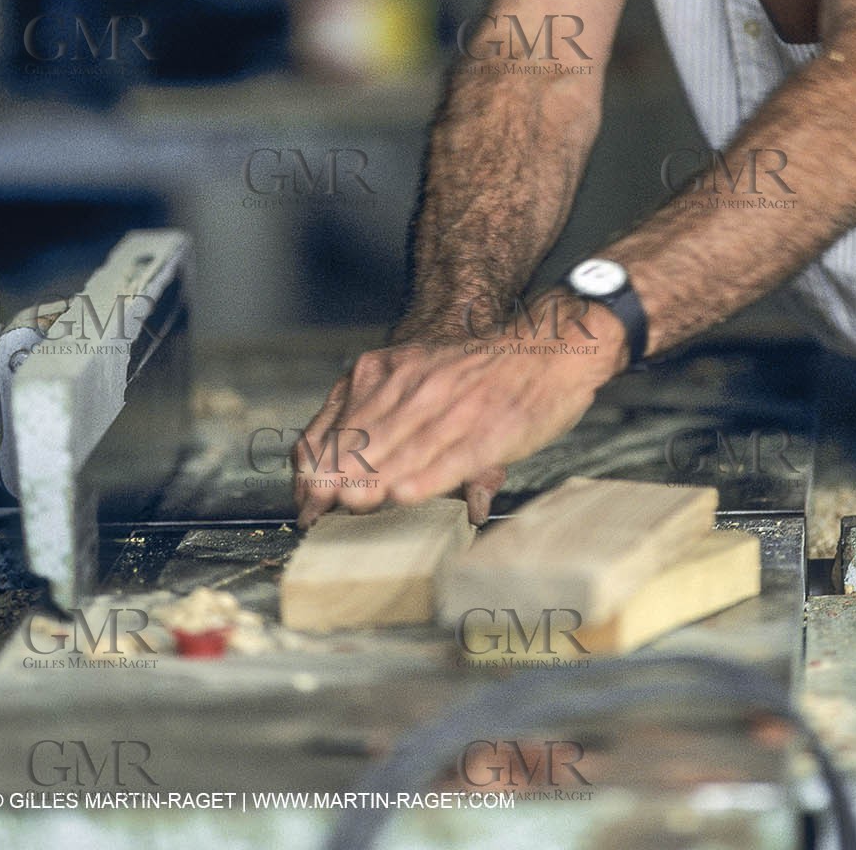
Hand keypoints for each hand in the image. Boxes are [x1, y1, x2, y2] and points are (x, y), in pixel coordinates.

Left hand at [292, 298, 627, 526]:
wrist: (550, 347)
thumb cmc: (485, 371)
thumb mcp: (426, 373)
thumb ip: (389, 416)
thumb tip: (359, 471)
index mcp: (395, 372)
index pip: (343, 420)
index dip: (321, 461)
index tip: (306, 495)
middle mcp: (417, 386)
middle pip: (367, 437)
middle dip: (339, 475)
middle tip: (316, 508)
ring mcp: (453, 408)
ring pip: (403, 448)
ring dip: (372, 477)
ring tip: (349, 503)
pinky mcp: (490, 430)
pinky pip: (452, 457)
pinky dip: (427, 477)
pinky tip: (404, 494)